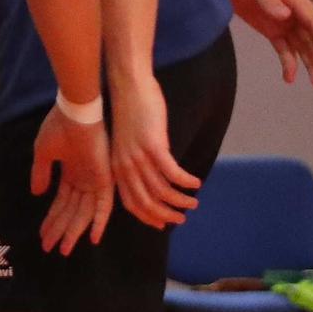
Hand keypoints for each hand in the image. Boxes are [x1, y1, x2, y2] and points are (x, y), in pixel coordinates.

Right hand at [30, 107, 113, 255]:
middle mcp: (83, 181)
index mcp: (70, 174)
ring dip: (73, 230)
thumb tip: (37, 194)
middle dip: (59, 230)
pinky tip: (91, 238)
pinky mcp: (105, 179)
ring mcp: (94, 181)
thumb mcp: (44, 152)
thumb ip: (41, 173)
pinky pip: (104, 205)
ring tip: (63, 248)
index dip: (51, 219)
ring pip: (84, 213)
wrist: (75, 113)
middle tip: (49, 248)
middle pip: (70, 212)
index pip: (60, 203)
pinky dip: (98, 221)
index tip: (42, 235)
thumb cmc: (58, 127)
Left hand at [108, 74, 201, 228]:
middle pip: (147, 202)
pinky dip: (186, 182)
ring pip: (162, 191)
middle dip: (166, 215)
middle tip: (182, 219)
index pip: (131, 203)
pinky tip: (196, 183)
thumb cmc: (130, 113)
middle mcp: (125, 166)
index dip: (149, 217)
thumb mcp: (126, 143)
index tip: (164, 225)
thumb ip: (135, 163)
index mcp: (116, 167)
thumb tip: (152, 179)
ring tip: (193, 202)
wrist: (129, 86)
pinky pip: (173, 173)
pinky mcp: (153, 145)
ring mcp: (138, 156)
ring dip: (180, 201)